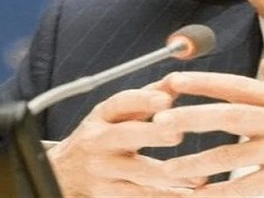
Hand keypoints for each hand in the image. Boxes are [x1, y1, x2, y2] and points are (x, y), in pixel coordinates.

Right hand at [47, 86, 206, 196]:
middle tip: (177, 134)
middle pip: (126, 136)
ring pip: (138, 172)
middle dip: (152, 134)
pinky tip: (188, 194)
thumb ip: (148, 97)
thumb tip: (179, 78)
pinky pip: (140, 196)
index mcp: (102, 115)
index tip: (167, 99)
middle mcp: (98, 141)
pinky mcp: (108, 194)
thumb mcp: (116, 114)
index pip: (121, 102)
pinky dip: (166, 195)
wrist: (64, 172)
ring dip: (170, 176)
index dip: (144, 99)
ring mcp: (101, 170)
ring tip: (199, 177)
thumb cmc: (101, 135)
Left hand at [154, 58, 263, 196]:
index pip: (238, 86)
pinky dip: (223, 194)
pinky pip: (250, 187)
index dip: (205, 82)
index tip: (175, 79)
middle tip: (160, 119)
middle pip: (230, 116)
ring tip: (168, 168)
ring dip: (198, 163)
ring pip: (233, 156)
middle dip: (192, 116)